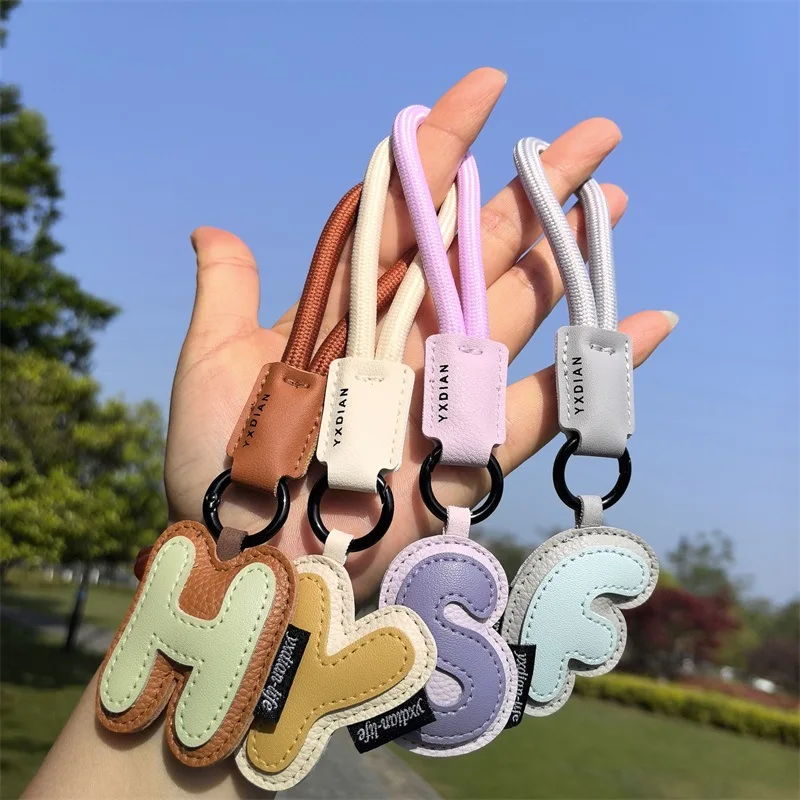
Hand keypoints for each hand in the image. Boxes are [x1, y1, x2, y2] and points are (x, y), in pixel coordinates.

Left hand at [165, 67, 675, 602]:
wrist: (252, 555)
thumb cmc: (221, 464)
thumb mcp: (213, 365)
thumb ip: (228, 294)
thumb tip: (211, 231)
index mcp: (350, 303)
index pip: (405, 206)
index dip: (444, 146)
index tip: (487, 90)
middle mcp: (405, 335)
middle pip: (478, 244)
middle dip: (532, 187)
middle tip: (591, 136)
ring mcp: (443, 387)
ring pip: (517, 305)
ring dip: (567, 255)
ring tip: (612, 205)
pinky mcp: (471, 447)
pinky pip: (542, 400)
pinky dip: (595, 365)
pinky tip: (643, 322)